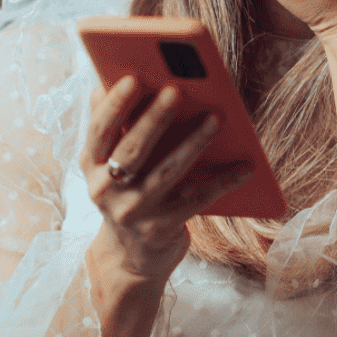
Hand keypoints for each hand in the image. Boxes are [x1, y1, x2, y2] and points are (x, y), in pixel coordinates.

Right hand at [79, 76, 252, 283]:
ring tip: (216, 118)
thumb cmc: (127, 194)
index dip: (114, 105)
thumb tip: (113, 80)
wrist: (132, 258)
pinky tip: (246, 165)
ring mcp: (135, 212)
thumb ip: (113, 127)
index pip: (99, 131)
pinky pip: (198, 199)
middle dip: (155, 119)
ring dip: (194, 143)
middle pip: (132, 150)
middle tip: (177, 90)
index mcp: (90, 166)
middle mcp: (107, 190)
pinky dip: (223, 180)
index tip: (133, 78)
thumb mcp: (109, 165)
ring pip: (167, 172)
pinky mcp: (162, 228)